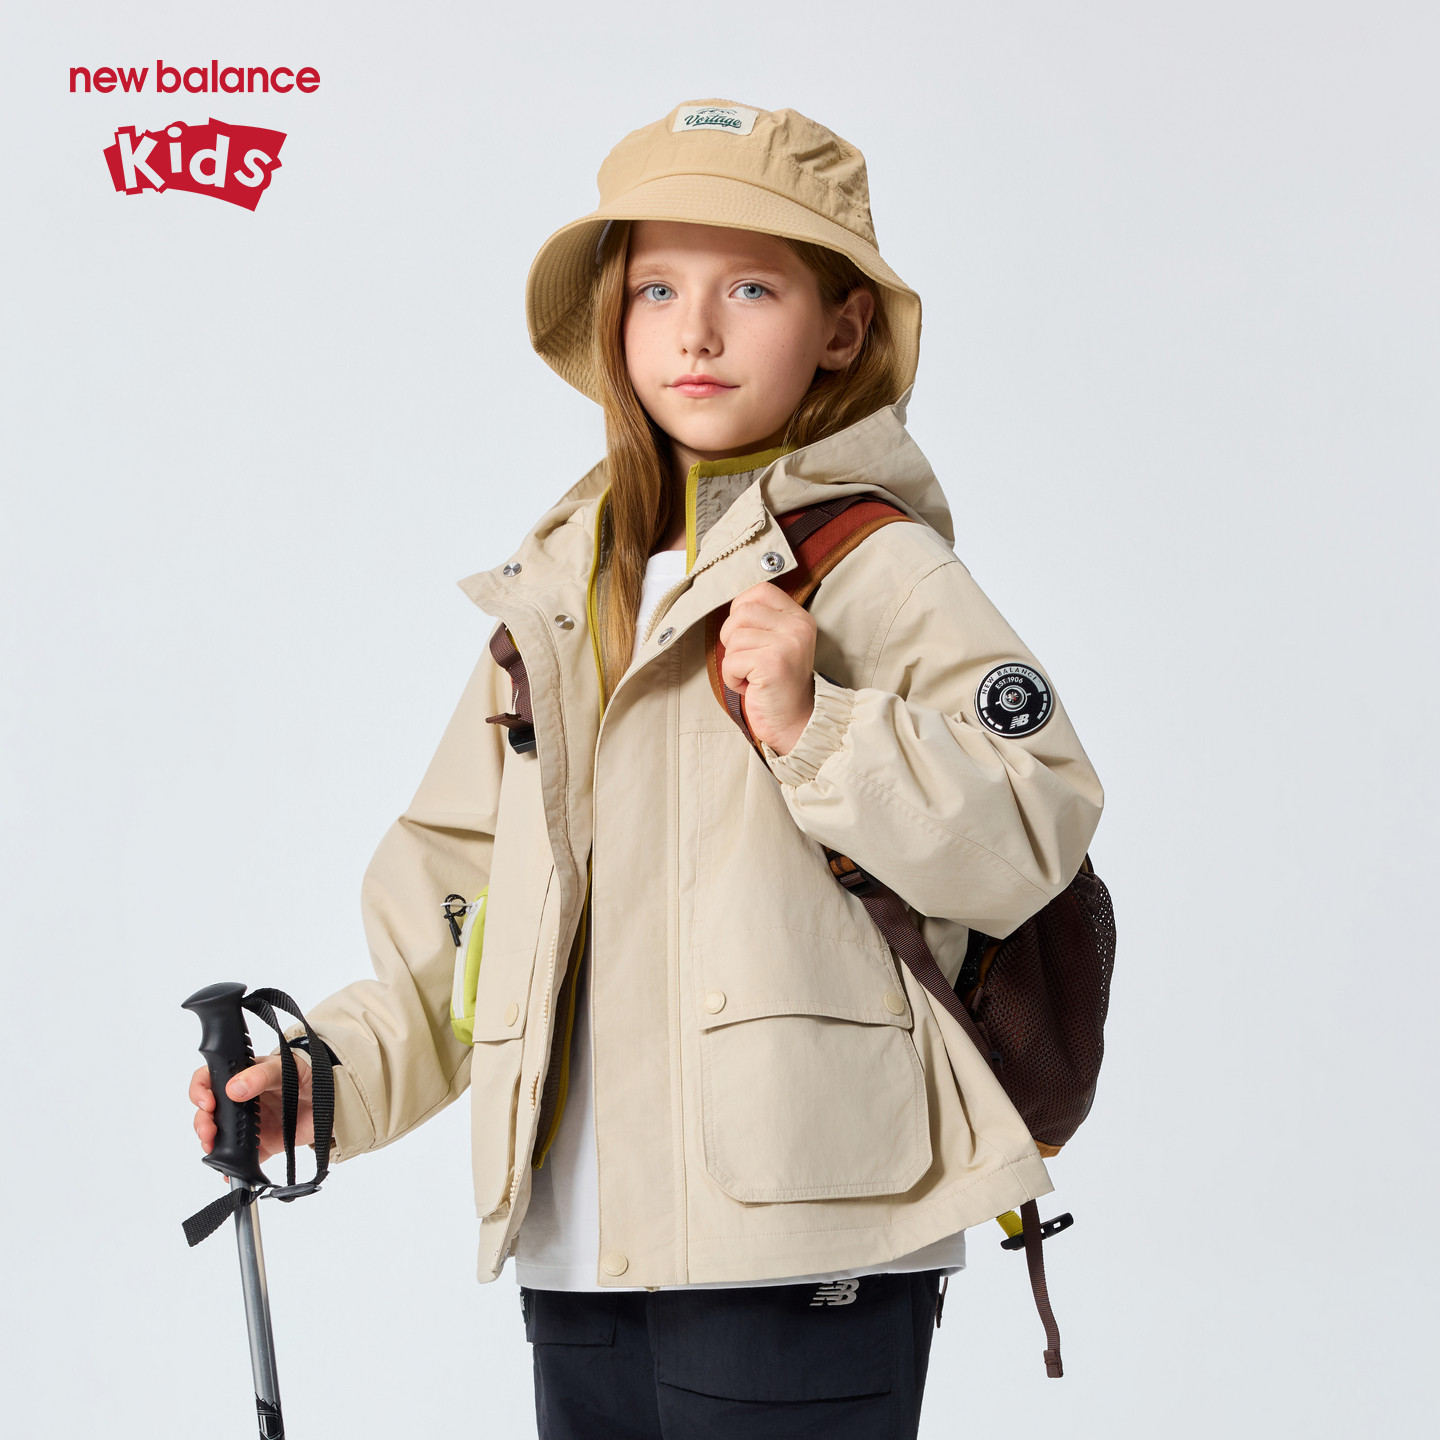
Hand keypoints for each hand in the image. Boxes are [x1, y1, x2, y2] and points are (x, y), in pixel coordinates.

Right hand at [190, 1052, 314, 1165]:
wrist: (337, 1097)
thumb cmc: (311, 1073)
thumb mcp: (288, 1067)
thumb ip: (262, 1076)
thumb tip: (234, 1089)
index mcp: (244, 1075)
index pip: (210, 1078)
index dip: (200, 1090)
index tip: (207, 1103)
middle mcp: (243, 1100)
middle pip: (209, 1111)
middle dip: (202, 1122)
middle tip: (208, 1131)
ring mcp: (252, 1123)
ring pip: (220, 1135)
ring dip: (211, 1143)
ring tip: (212, 1148)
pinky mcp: (264, 1143)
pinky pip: (244, 1158)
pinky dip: (233, 1167)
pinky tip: (229, 1172)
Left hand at [718, 582, 817, 755]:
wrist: (795, 722)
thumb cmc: (778, 685)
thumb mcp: (777, 644)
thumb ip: (761, 622)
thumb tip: (730, 607)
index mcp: (799, 618)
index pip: (761, 590)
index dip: (741, 609)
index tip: (745, 634)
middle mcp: (797, 627)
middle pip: (741, 612)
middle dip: (732, 638)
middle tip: (746, 660)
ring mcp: (787, 644)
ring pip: (733, 637)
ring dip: (733, 662)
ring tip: (751, 676)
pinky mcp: (772, 663)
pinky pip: (731, 661)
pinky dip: (732, 678)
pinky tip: (750, 687)